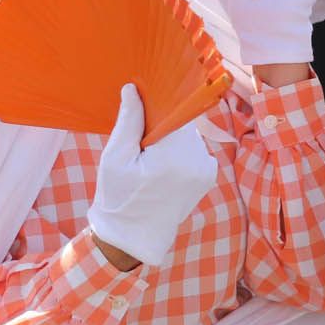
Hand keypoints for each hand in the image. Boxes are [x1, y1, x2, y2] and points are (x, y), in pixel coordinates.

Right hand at [86, 84, 217, 267]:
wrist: (135, 236)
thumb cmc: (119, 196)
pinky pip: (195, 149)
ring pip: (188, 135)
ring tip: (150, 160)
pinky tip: (164, 168)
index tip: (141, 109)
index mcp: (174, 154)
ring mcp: (206, 168)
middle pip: (181, 121)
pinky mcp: (209, 175)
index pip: (173, 109)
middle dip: (162, 125)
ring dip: (172, 140)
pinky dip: (181, 152)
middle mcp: (197, 159)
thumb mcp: (115, 157)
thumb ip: (129, 121)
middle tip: (141, 146)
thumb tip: (133, 89)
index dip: (157, 105)